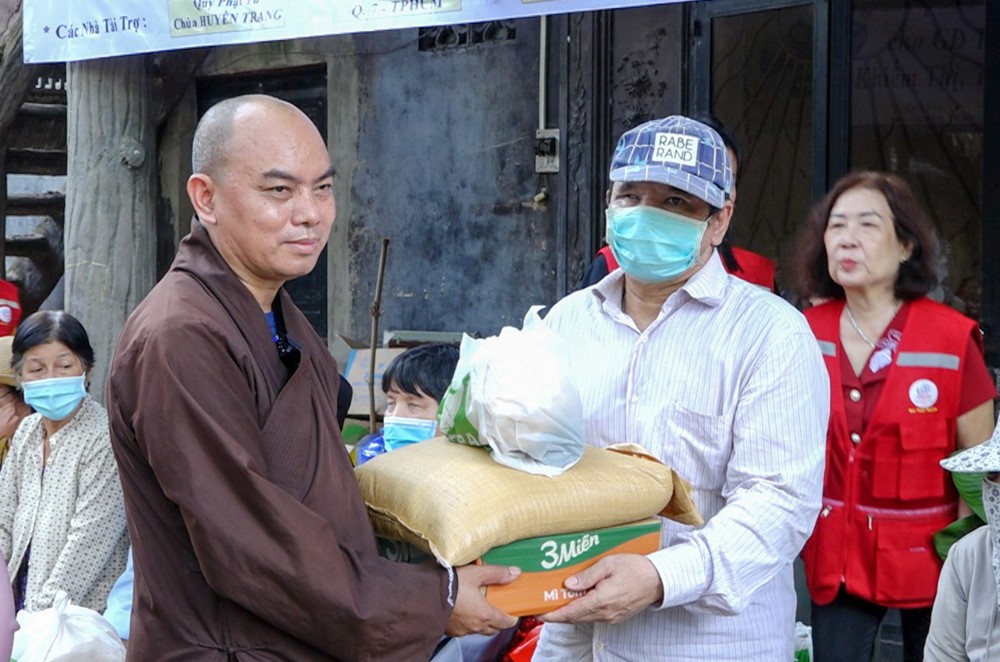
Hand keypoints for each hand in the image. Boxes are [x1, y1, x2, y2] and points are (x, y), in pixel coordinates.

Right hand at [445, 564, 519, 636]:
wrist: (424, 596)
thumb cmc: (450, 586)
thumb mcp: (476, 573)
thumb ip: (496, 573)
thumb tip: (514, 573)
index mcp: (485, 614)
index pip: (506, 622)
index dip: (512, 617)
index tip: (513, 612)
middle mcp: (475, 626)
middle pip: (494, 629)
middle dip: (499, 621)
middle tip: (498, 609)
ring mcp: (462, 630)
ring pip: (479, 630)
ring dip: (483, 623)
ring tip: (480, 609)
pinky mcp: (450, 630)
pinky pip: (464, 630)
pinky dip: (467, 623)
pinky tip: (463, 612)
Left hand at [539, 554, 661, 623]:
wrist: (658, 580)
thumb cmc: (635, 568)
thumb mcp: (609, 564)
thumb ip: (587, 576)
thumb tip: (568, 584)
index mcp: (602, 600)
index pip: (571, 612)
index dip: (553, 615)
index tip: (539, 613)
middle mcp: (605, 613)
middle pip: (574, 617)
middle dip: (557, 614)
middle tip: (542, 606)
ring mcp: (611, 617)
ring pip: (583, 618)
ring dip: (569, 612)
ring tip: (556, 601)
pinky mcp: (615, 617)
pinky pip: (593, 617)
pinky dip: (582, 611)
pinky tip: (577, 601)